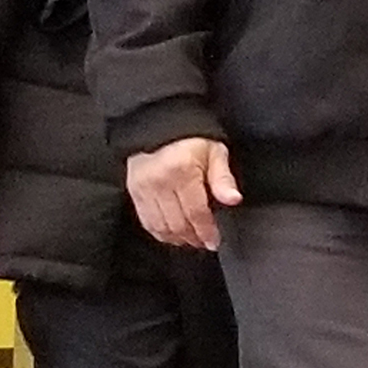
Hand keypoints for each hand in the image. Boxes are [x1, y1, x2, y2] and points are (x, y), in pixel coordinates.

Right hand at [125, 137, 240, 250]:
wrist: (159, 124)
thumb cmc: (191, 139)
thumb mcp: (214, 151)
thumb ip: (223, 178)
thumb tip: (234, 199)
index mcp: (182, 172)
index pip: (196, 212)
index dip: (206, 231)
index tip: (214, 242)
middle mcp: (160, 182)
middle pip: (178, 223)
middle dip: (193, 238)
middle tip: (204, 243)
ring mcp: (144, 188)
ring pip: (161, 226)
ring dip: (177, 238)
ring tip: (191, 240)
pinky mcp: (134, 191)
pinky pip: (147, 221)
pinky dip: (160, 233)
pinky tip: (172, 235)